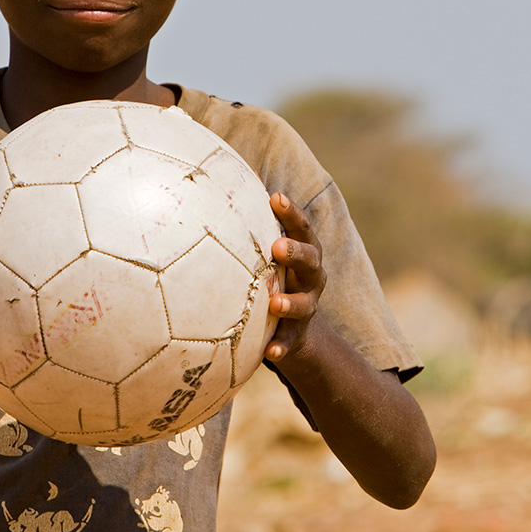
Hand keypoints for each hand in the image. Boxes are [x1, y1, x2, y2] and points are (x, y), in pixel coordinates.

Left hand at [265, 192, 325, 362]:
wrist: (293, 327)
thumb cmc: (272, 274)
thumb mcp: (266, 252)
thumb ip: (250, 225)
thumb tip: (219, 178)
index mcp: (303, 251)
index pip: (301, 227)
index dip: (290, 212)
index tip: (274, 197)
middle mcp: (311, 276)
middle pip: (311, 260)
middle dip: (296, 251)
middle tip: (278, 246)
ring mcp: (307, 306)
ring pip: (305, 304)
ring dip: (291, 302)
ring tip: (274, 303)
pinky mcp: (297, 335)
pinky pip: (290, 342)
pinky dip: (281, 347)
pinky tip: (269, 353)